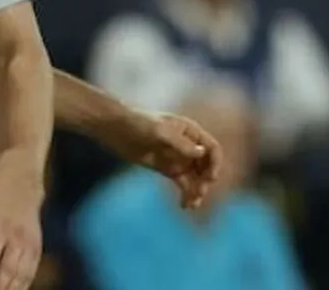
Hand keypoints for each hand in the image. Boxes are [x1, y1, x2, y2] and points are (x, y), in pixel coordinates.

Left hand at [101, 110, 222, 209]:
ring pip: (196, 178)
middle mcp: (188, 145)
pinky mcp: (166, 169)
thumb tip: (202, 153)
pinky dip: (186, 194)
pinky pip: (183, 183)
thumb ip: (181, 143)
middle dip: (205, 181)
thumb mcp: (160, 131)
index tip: (210, 178)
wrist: (114, 128)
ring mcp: (177, 158)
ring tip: (191, 204)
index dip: (215, 163)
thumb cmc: (137, 123)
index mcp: (190, 132)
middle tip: (198, 193)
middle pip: (206, 166)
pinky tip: (184, 205)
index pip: (212, 148)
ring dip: (198, 191)